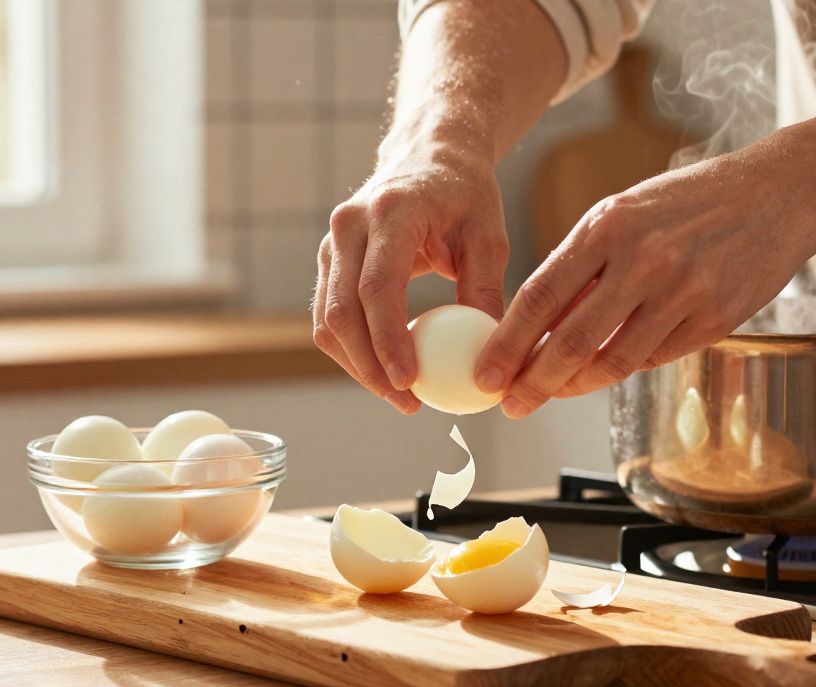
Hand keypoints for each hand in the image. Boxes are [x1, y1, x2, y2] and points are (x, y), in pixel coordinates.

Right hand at [312, 141, 509, 412]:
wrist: (430, 156)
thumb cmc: (465, 196)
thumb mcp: (488, 238)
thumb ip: (485, 293)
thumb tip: (487, 359)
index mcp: (390, 212)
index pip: (376, 286)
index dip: (387, 340)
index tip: (409, 382)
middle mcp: (349, 225)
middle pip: (341, 311)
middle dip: (369, 366)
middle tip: (407, 402)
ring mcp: (332, 243)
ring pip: (327, 320)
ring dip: (358, 365)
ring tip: (400, 396)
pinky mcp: (329, 261)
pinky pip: (329, 317)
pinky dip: (352, 350)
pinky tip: (385, 372)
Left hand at [475, 147, 815, 417]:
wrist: (778, 194)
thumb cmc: (687, 204)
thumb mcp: (621, 215)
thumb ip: (578, 268)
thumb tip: (532, 326)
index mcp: (607, 227)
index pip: (540, 297)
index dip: (507, 343)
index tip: (485, 374)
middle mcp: (642, 260)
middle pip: (571, 341)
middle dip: (533, 382)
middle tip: (511, 403)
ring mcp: (681, 292)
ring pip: (613, 361)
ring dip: (575, 385)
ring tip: (551, 392)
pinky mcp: (714, 319)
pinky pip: (653, 359)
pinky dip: (622, 369)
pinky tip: (603, 369)